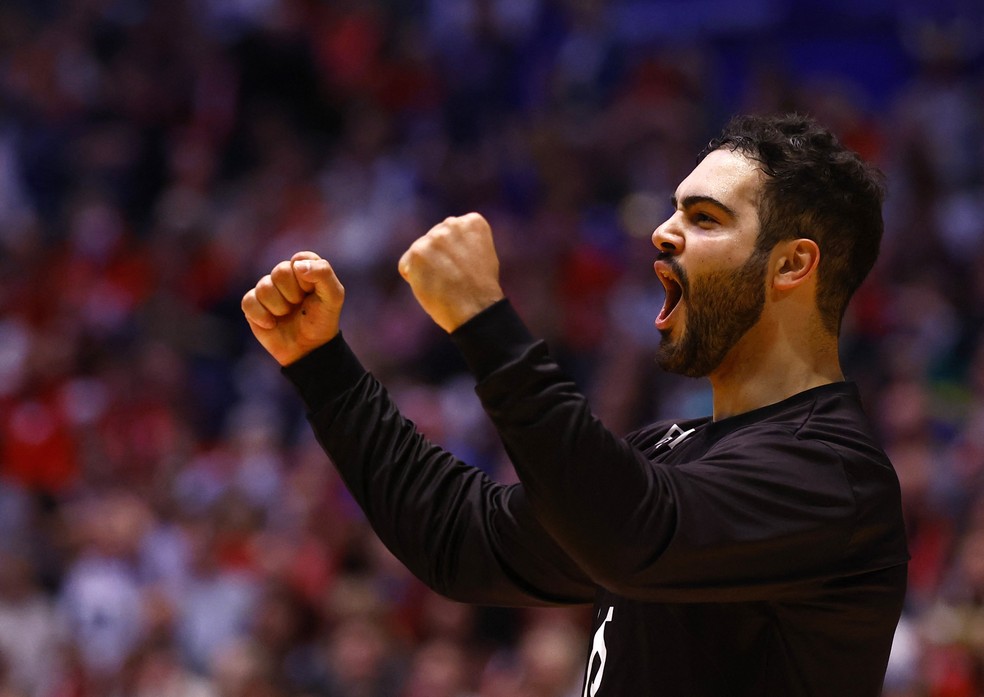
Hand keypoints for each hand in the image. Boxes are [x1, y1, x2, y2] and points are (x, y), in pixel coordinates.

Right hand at [241, 251, 344, 365]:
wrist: (308, 349)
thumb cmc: (322, 320)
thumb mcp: (333, 297)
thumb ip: (323, 274)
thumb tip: (297, 265)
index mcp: (304, 268)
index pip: (299, 259)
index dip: (306, 278)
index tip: (312, 292)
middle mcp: (284, 275)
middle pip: (280, 271)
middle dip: (293, 294)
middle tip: (299, 305)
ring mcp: (267, 290)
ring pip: (264, 287)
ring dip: (279, 307)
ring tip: (287, 315)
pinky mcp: (253, 305)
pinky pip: (249, 302)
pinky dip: (262, 316)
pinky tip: (272, 324)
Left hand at [398, 213, 504, 331]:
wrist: (476, 310)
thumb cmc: (480, 289)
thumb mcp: (481, 254)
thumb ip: (464, 241)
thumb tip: (444, 243)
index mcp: (472, 221)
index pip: (451, 233)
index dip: (457, 255)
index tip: (467, 267)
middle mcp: (452, 223)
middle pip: (433, 241)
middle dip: (439, 258)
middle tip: (454, 278)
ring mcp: (434, 237)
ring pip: (419, 253)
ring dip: (426, 269)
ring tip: (444, 283)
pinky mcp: (417, 252)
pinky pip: (406, 265)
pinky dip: (413, 279)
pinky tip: (432, 286)